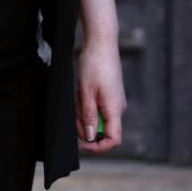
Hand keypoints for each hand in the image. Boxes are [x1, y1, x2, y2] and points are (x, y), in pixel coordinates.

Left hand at [76, 37, 125, 152]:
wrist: (101, 43)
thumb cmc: (95, 65)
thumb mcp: (86, 92)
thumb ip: (89, 116)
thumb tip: (90, 137)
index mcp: (115, 109)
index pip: (113, 140)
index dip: (98, 146)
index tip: (81, 143)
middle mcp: (117, 108)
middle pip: (101, 129)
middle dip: (84, 123)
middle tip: (74, 108)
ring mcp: (113, 101)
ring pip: (95, 117)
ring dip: (82, 110)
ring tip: (77, 95)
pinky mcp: (108, 95)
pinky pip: (95, 106)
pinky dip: (84, 102)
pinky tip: (80, 91)